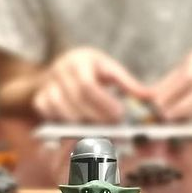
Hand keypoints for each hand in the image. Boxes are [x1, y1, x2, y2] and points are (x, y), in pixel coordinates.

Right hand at [33, 48, 150, 122]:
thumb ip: (129, 84)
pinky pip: (49, 115)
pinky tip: (79, 129)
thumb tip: (151, 98)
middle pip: (76, 101)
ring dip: (82, 124)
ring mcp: (47, 85)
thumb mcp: (110, 69)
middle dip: (96, 117)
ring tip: (100, 132)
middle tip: (114, 129)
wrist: (62, 66)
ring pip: (61, 111)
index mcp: (80, 60)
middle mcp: (60, 71)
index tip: (120, 116)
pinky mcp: (40, 98)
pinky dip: (64, 124)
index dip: (103, 103)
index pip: (88, 84)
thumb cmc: (92, 69)